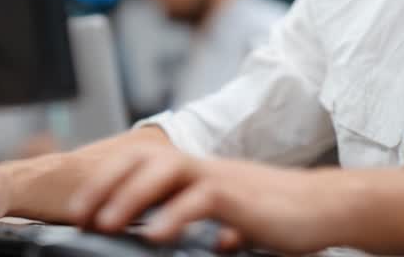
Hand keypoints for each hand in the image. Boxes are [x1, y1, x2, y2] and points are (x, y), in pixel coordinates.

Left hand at [66, 142, 353, 253]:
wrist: (325, 207)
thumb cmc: (282, 215)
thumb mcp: (236, 221)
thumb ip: (216, 226)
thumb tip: (213, 243)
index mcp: (196, 173)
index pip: (140, 164)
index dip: (106, 181)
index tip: (80, 210)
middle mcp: (203, 169)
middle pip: (142, 159)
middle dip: (104, 184)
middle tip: (78, 214)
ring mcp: (221, 178)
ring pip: (165, 170)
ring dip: (130, 196)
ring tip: (106, 223)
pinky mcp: (240, 196)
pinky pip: (201, 199)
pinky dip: (175, 216)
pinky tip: (157, 237)